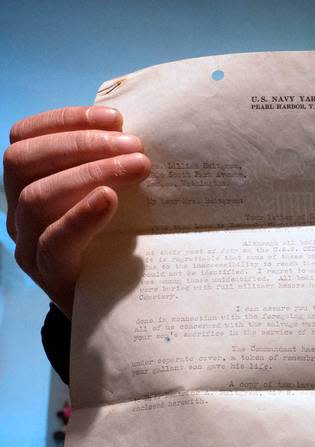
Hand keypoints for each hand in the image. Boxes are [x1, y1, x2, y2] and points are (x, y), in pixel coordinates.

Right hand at [4, 106, 150, 317]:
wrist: (117, 310)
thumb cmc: (117, 243)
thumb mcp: (114, 200)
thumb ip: (112, 169)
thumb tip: (144, 133)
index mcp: (27, 182)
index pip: (25, 137)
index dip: (65, 120)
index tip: (115, 117)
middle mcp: (17, 210)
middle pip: (24, 161)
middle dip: (80, 144)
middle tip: (135, 146)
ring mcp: (27, 243)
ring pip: (35, 197)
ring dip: (90, 173)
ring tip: (137, 168)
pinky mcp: (47, 275)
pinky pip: (52, 242)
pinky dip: (80, 216)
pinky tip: (108, 200)